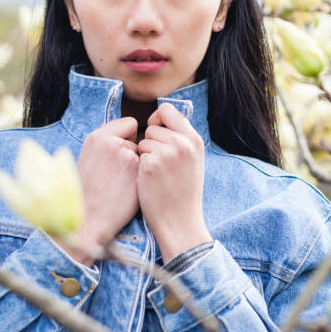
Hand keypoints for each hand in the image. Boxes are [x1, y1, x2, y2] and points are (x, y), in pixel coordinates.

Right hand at [53, 117, 139, 264]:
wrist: (88, 219)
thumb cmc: (89, 189)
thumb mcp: (89, 156)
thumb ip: (108, 140)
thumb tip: (130, 129)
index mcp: (97, 137)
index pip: (129, 123)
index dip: (128, 137)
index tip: (118, 152)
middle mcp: (112, 143)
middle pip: (138, 140)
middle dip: (132, 152)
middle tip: (116, 172)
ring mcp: (127, 157)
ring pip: (143, 155)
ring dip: (137, 165)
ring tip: (120, 183)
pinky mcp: (139, 173)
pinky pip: (148, 168)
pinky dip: (142, 177)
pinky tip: (129, 189)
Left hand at [137, 103, 211, 262]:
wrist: (180, 221)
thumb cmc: (184, 192)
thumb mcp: (193, 160)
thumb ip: (182, 139)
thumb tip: (163, 116)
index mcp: (194, 139)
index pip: (168, 110)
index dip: (158, 118)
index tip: (155, 131)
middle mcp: (182, 143)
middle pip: (153, 126)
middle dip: (150, 141)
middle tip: (159, 163)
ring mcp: (166, 153)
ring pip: (143, 140)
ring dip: (144, 154)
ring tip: (157, 173)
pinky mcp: (150, 164)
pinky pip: (137, 154)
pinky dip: (139, 165)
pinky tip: (149, 180)